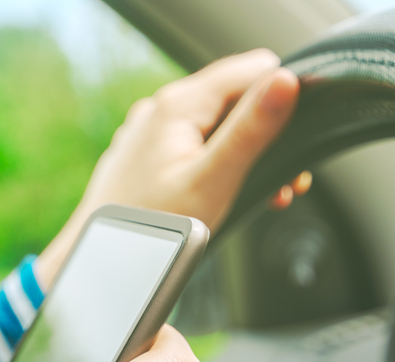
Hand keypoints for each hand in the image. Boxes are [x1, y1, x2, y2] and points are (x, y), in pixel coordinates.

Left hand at [37, 49, 299, 285]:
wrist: (100, 259)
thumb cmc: (152, 227)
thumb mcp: (213, 180)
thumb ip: (251, 130)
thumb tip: (286, 80)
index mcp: (178, 105)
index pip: (253, 69)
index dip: (283, 99)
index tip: (295, 140)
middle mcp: (160, 108)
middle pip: (236, 97)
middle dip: (267, 133)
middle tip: (285, 182)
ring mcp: (150, 130)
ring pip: (216, 123)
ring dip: (246, 153)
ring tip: (264, 193)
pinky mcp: (146, 153)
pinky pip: (193, 143)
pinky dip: (217, 163)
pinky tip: (227, 193)